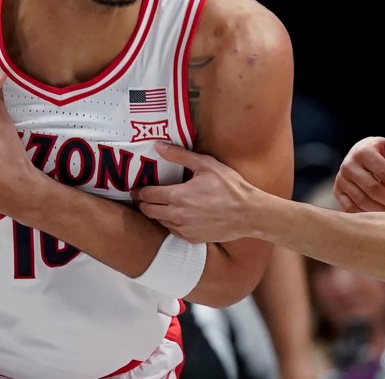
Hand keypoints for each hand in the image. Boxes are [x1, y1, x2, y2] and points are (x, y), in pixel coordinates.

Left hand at [131, 142, 258, 242]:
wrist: (248, 213)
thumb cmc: (230, 187)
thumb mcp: (206, 165)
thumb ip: (180, 155)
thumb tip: (159, 147)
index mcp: (177, 196)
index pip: (147, 195)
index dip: (139, 191)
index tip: (136, 188)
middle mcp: (176, 216)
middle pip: (148, 211)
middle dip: (144, 203)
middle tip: (145, 196)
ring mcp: (184, 229)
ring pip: (159, 222)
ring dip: (157, 213)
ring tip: (162, 204)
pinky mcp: (192, 239)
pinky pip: (173, 231)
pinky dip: (171, 223)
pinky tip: (178, 215)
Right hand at [333, 137, 384, 212]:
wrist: (365, 156)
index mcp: (364, 151)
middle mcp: (348, 164)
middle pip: (373, 188)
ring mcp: (341, 179)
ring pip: (362, 200)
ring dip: (381, 210)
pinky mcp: (338, 192)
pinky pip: (350, 208)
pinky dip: (365, 214)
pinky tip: (381, 217)